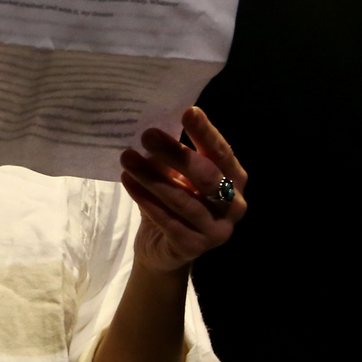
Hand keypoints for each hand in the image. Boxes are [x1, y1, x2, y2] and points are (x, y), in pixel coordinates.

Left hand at [119, 106, 246, 273]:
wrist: (162, 250)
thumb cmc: (173, 204)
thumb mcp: (175, 177)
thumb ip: (173, 158)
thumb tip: (152, 128)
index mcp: (234, 181)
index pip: (222, 153)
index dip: (206, 133)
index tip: (188, 111)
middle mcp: (234, 205)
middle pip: (207, 176)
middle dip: (176, 154)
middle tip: (147, 135)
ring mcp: (217, 230)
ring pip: (183, 200)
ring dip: (153, 177)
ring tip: (127, 158)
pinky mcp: (195, 246)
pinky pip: (168, 220)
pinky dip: (145, 199)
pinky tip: (128, 181)